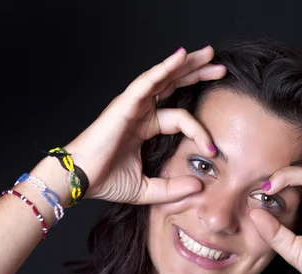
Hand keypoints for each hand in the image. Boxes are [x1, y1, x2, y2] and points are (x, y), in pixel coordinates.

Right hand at [63, 46, 225, 203]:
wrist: (80, 180)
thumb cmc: (106, 182)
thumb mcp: (148, 189)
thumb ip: (173, 188)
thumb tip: (199, 187)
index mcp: (145, 127)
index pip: (180, 119)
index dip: (199, 131)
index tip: (212, 150)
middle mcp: (140, 112)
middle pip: (173, 86)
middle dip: (196, 75)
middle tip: (220, 69)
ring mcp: (133, 105)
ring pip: (164, 78)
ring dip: (187, 64)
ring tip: (209, 55)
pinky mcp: (125, 104)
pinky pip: (148, 81)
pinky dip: (165, 68)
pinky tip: (182, 57)